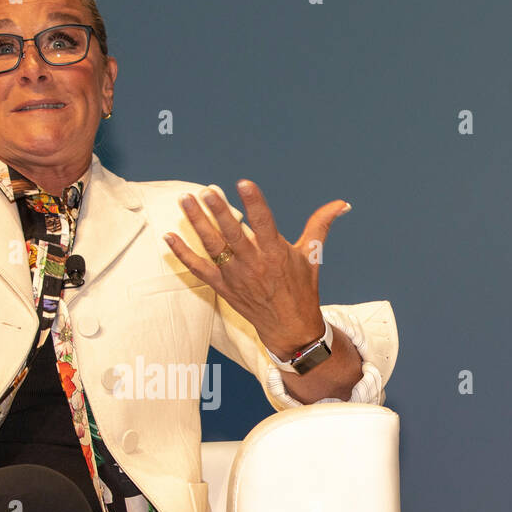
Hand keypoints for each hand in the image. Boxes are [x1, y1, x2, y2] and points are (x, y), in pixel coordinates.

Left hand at [163, 180, 349, 357]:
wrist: (290, 329)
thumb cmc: (301, 289)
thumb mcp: (311, 255)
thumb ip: (320, 224)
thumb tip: (342, 203)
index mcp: (276, 253)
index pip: (264, 222)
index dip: (254, 202)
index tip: (243, 183)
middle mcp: (253, 264)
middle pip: (232, 234)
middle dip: (218, 211)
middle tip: (206, 191)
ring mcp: (235, 277)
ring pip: (212, 246)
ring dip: (197, 223)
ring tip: (186, 201)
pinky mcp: (222, 287)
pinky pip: (198, 269)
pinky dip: (182, 254)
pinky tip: (169, 236)